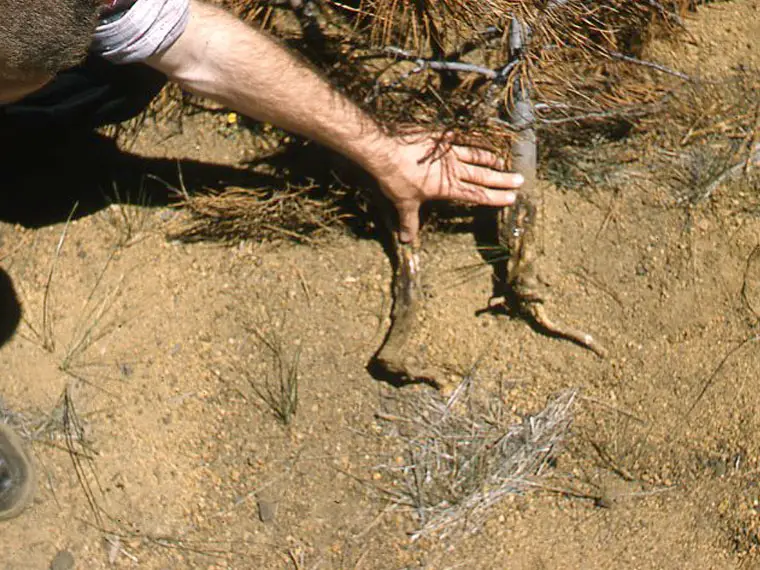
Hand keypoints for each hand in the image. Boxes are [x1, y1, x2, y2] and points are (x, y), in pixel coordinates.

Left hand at [371, 132, 523, 242]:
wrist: (386, 151)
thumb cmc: (396, 179)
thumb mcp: (403, 203)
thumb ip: (409, 221)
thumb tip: (406, 241)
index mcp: (448, 187)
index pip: (477, 195)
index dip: (495, 197)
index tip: (512, 197)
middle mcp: (453, 169)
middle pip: (482, 176)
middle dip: (502, 179)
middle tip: (520, 180)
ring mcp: (448, 151)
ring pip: (474, 155)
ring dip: (489, 158)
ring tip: (501, 161)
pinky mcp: (440, 136)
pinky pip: (460, 137)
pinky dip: (471, 138)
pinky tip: (479, 137)